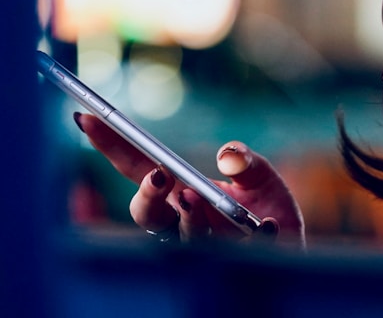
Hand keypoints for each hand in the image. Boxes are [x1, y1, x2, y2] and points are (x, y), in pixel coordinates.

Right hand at [73, 112, 304, 245]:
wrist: (296, 253)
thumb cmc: (267, 211)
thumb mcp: (259, 176)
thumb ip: (244, 161)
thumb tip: (226, 158)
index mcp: (182, 195)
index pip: (140, 169)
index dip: (112, 146)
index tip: (87, 118)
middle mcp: (187, 224)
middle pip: (148, 216)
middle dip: (146, 197)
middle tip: (158, 177)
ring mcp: (211, 248)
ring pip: (186, 239)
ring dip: (189, 218)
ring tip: (195, 197)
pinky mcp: (245, 264)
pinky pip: (246, 254)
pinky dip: (256, 237)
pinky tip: (265, 225)